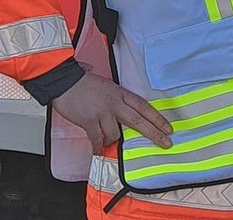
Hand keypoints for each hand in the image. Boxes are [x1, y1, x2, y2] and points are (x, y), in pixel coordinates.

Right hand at [50, 72, 172, 151]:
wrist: (65, 81)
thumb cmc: (84, 85)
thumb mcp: (108, 88)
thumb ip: (117, 101)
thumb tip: (124, 117)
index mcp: (120, 93)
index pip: (143, 106)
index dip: (157, 118)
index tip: (168, 128)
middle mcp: (114, 102)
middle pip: (138, 120)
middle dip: (154, 133)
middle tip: (166, 143)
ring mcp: (102, 111)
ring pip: (116, 134)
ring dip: (112, 141)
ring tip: (106, 142)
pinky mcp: (89, 120)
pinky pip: (97, 139)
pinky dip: (98, 147)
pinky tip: (97, 150)